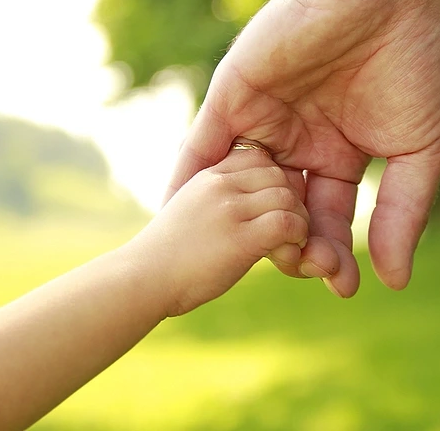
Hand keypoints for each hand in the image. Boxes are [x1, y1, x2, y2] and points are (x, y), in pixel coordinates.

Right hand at [137, 144, 308, 316]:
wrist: (141, 281)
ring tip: (289, 244)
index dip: (274, 181)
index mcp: (209, 175)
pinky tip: (285, 253)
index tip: (271, 208)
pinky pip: (288, 223)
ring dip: (298, 222)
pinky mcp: (240, 237)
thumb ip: (218, 201)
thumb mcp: (190, 211)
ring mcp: (229, 209)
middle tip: (287, 230)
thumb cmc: (166, 257)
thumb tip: (249, 209)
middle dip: (292, 201)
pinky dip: (296, 238)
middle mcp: (220, 185)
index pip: (259, 157)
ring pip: (288, 197)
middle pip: (279, 175)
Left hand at [164, 0, 439, 296]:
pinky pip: (201, 148)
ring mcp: (263, 120)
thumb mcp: (418, 150)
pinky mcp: (232, 97)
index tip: (342, 287)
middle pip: (282, 211)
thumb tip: (395, 281)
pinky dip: (187, 183)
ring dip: (240, 225)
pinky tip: (180, 220)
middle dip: (292, 246)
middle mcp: (298, 141)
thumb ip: (402, 213)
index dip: (332, 254)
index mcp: (340, 153)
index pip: (327, 218)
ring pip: (241, 188)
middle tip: (305, 269)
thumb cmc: (412, 66)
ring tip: (237, 262)